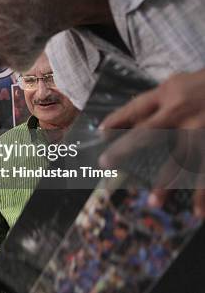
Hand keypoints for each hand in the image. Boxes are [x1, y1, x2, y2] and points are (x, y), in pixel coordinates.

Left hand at [100, 70, 204, 216]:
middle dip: (126, 148)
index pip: (136, 108)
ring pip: (182, 159)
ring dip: (168, 182)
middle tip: (106, 163)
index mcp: (170, 95)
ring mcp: (202, 131)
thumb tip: (123, 123)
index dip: (117, 120)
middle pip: (150, 133)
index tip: (101, 133)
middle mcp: (184, 113)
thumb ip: (152, 103)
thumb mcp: (176, 84)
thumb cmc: (202, 86)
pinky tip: (198, 211)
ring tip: (154, 202)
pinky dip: (204, 193)